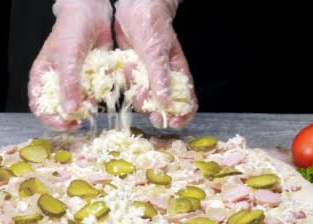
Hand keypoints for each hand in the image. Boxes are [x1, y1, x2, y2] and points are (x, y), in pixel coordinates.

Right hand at [28, 0, 112, 130]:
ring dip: (87, 107)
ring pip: (78, 104)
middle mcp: (57, 82)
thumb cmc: (72, 30)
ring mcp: (74, 81)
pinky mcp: (90, 78)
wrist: (93, 13)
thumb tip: (70, 111)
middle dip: (70, 117)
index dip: (50, 120)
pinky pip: (94, 94)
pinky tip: (103, 87)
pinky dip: (99, 94)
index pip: (39, 106)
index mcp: (42, 77)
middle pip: (59, 109)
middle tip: (82, 120)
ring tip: (94, 102)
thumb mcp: (68, 59)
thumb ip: (69, 85)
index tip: (66, 124)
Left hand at [115, 0, 196, 128]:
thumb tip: (166, 103)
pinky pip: (130, 87)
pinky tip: (125, 79)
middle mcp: (163, 77)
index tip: (175, 123)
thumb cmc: (152, 25)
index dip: (183, 114)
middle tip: (154, 119)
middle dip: (159, 112)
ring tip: (135, 87)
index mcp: (177, 72)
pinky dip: (127, 88)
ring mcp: (147, 75)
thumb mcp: (156, 53)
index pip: (187, 99)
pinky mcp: (132, 72)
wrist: (132, 8)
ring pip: (146, 97)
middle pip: (165, 104)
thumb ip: (160, 78)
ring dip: (141, 99)